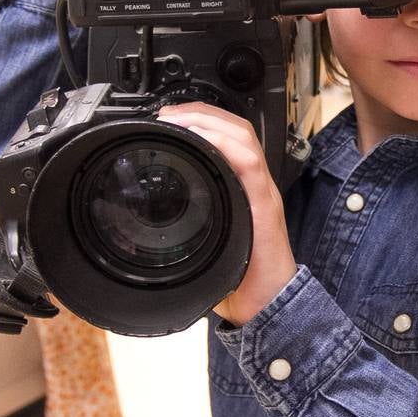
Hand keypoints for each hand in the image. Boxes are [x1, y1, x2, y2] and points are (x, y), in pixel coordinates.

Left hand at [157, 102, 296, 326]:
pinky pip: (251, 165)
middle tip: (169, 114)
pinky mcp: (265, 206)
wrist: (268, 304)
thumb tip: (149, 226)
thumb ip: (191, 223)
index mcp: (243, 188)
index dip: (202, 120)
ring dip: (211, 122)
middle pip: (238, 128)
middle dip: (202, 113)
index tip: (170, 118)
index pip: (230, 137)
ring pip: (245, 138)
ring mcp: (262, 192)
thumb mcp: (208, 241)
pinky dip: (227, 146)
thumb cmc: (241, 276)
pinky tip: (205, 142)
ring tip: (180, 121)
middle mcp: (255, 184)